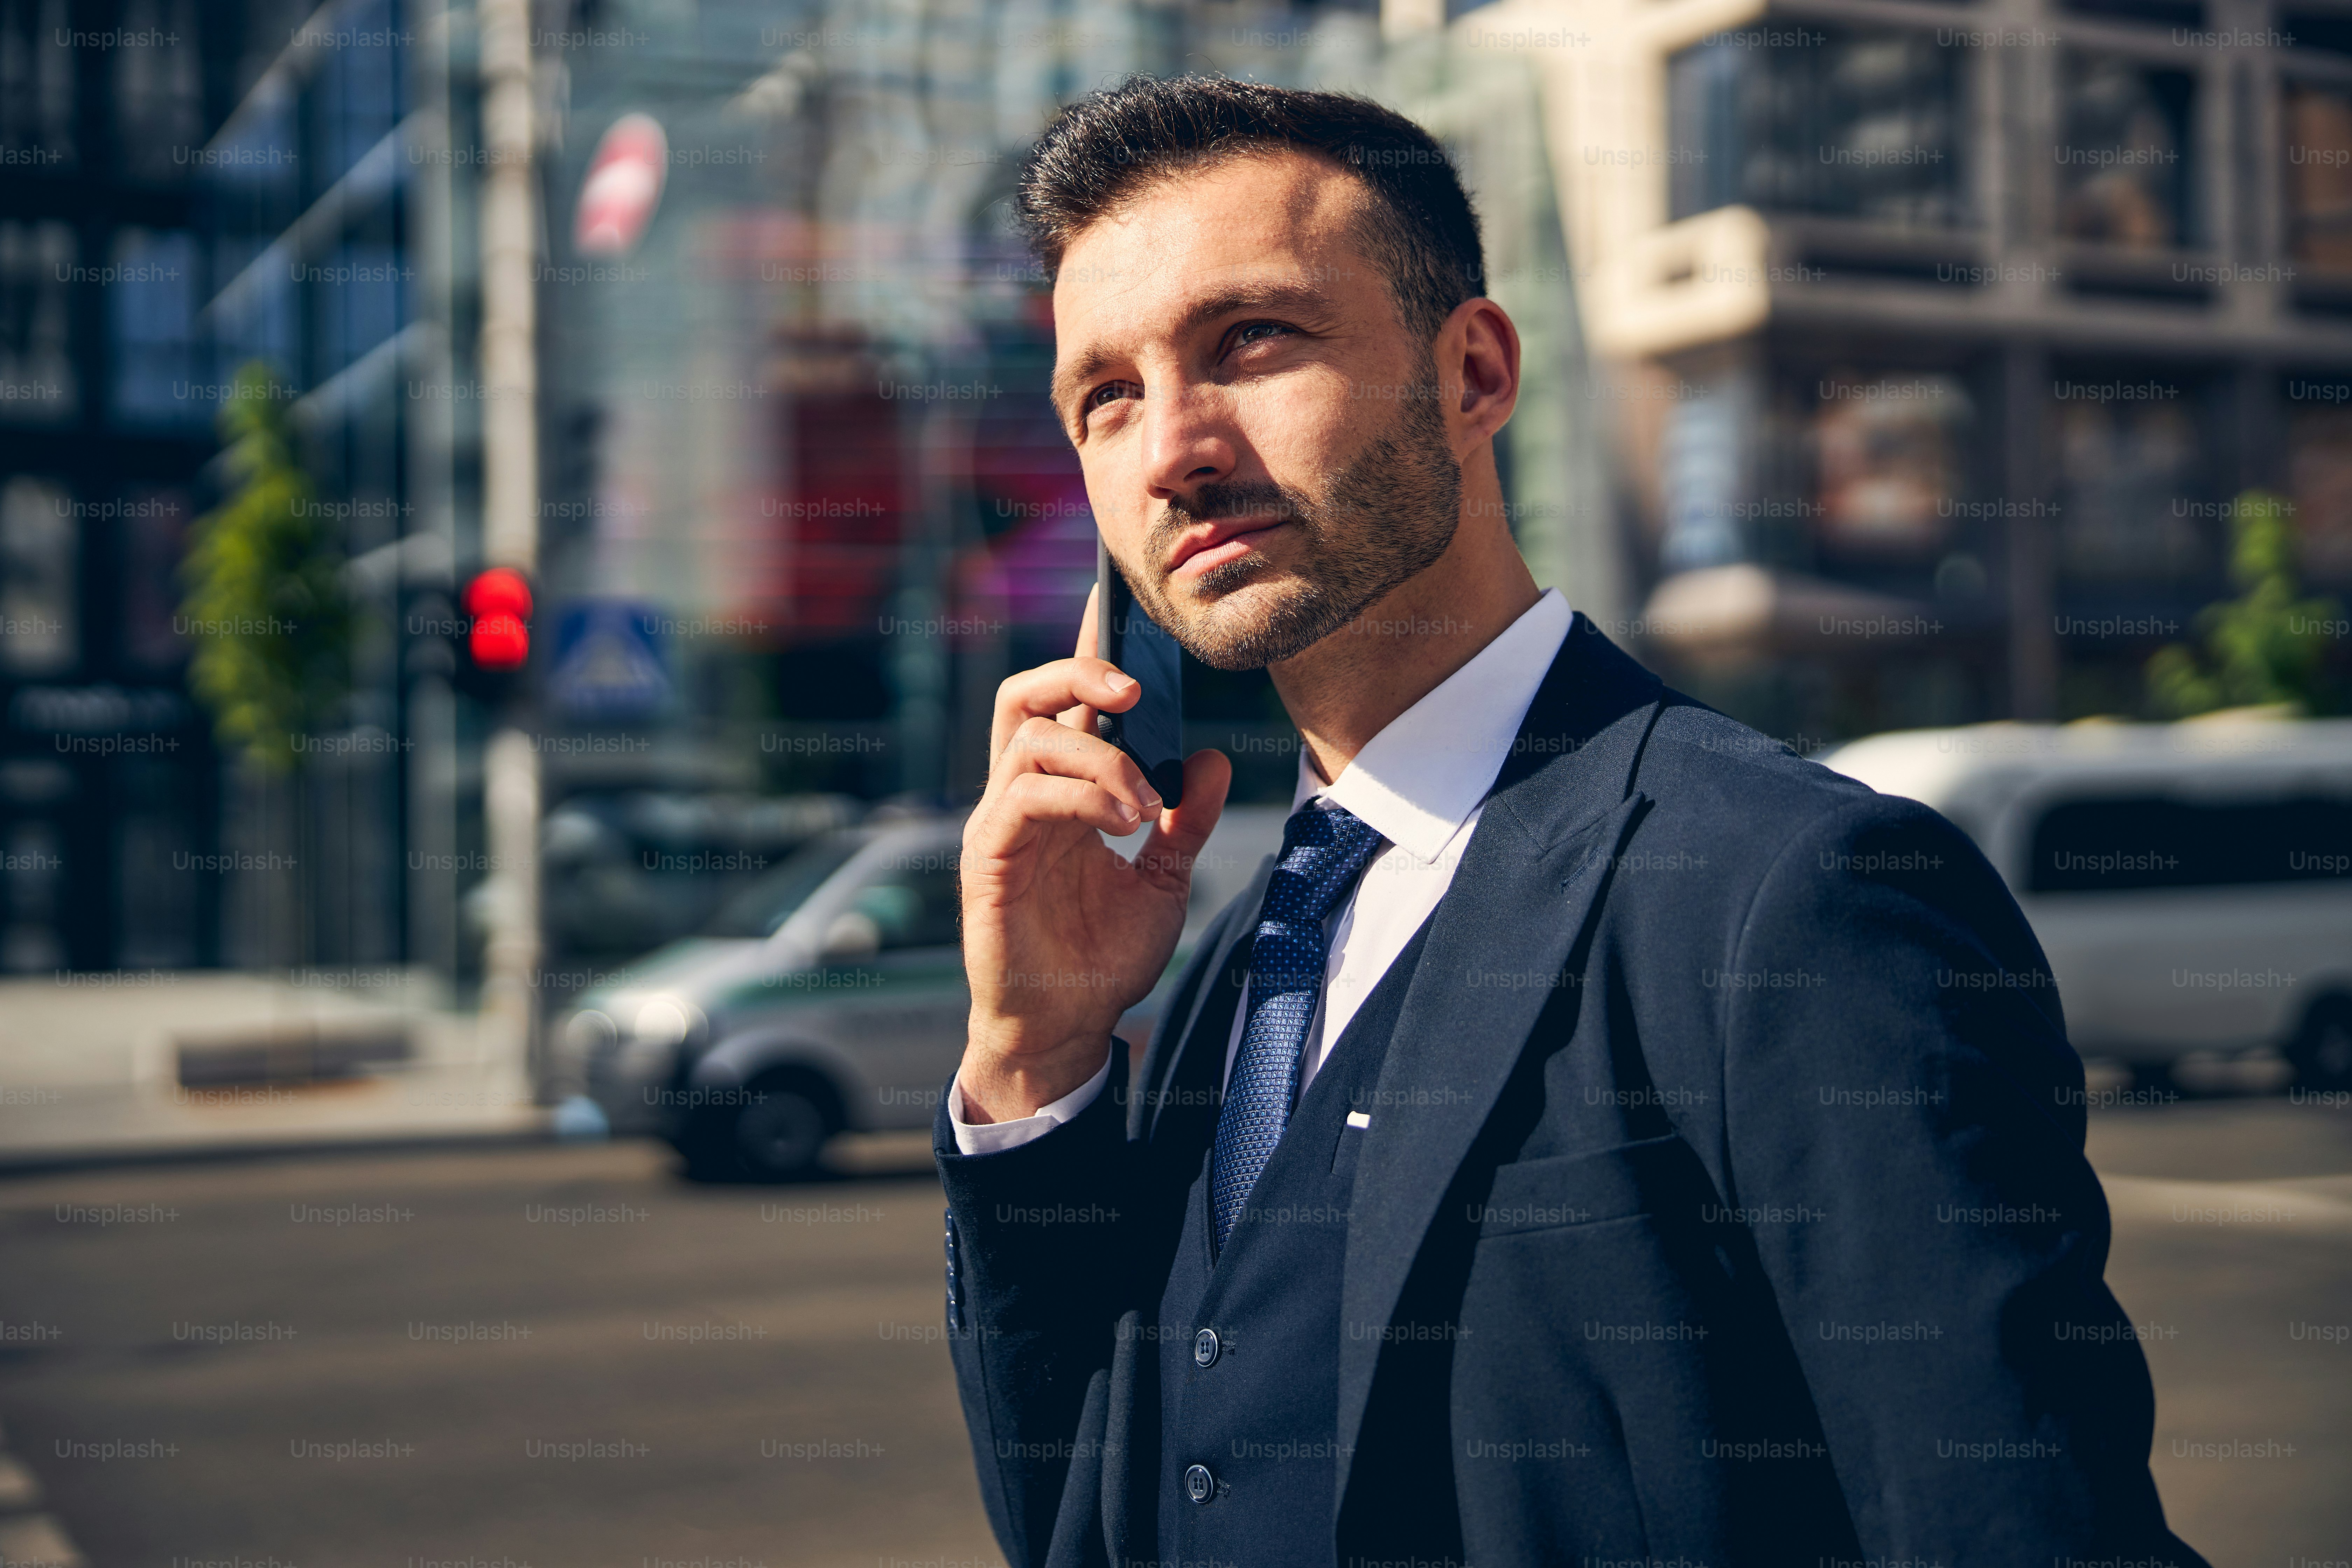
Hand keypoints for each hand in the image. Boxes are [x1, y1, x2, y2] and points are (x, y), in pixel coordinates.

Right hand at [956, 583, 1230, 1122]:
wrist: (1063, 1030)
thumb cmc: (1100, 958)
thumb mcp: (1163, 881)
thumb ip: (1184, 821)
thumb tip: (1210, 758)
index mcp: (1060, 792)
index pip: (1064, 703)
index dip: (1087, 653)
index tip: (1120, 610)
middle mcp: (1021, 796)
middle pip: (1025, 695)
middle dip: (1078, 673)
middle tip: (1135, 688)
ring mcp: (1000, 824)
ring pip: (1030, 740)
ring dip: (1100, 756)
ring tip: (1143, 802)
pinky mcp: (988, 859)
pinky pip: (1024, 798)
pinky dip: (1082, 796)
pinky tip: (1124, 823)